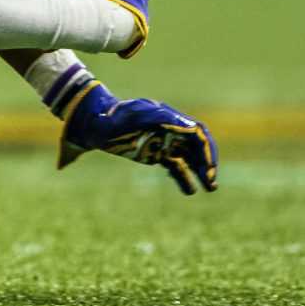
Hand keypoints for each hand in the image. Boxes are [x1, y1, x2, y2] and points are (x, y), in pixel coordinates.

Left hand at [52, 81, 218, 194]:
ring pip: (190, 157)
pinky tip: (191, 190)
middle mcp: (170, 129)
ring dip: (201, 170)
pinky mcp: (155, 153)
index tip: (208, 168)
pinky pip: (175, 166)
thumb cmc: (112, 117)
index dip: (206, 150)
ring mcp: (163, 141)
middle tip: (211, 181)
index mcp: (168, 118)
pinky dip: (184, 177)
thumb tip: (190, 126)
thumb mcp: (133, 115)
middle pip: (197, 146)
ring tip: (210, 187)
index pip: (197, 133)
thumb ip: (160, 118)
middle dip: (207, 162)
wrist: (93, 123)